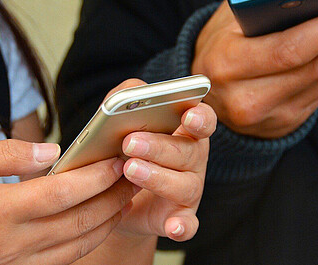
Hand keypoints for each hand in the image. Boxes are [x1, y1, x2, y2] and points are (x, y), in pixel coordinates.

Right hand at [0, 140, 137, 263]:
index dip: (96, 176)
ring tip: (125, 198)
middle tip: (134, 176)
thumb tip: (51, 152)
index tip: (117, 160)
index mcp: (0, 210)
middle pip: (80, 220)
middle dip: (113, 197)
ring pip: (78, 245)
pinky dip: (88, 242)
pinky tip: (97, 225)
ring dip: (107, 221)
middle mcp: (15, 241)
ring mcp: (17, 262)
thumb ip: (6, 155)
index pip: (64, 192)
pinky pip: (63, 261)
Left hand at [97, 79, 216, 242]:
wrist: (114, 196)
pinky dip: (183, 226)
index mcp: (186, 132)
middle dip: (160, 146)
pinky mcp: (180, 217)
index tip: (187, 115)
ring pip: (184, 185)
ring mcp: (189, 190)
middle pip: (189, 151)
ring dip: (158, 177)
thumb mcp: (120, 120)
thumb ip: (126, 98)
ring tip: (130, 169)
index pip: (203, 120)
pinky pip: (188, 224)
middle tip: (130, 142)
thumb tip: (134, 91)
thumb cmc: (123, 150)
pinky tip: (173, 227)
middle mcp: (194, 160)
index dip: (199, 117)